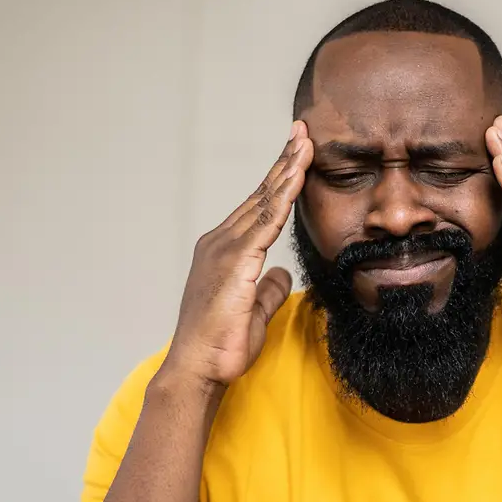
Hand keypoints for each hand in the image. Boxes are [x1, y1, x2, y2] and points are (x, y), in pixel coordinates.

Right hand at [166, 122, 310, 386]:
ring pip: (263, 201)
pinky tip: (297, 176)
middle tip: (302, 131)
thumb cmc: (220, 347)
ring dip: (286, 169)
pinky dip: (282, 196)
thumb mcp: (253, 312)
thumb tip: (282, 274)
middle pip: (260, 194)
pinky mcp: (234, 262)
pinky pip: (265, 221)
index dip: (279, 180)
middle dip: (283, 161)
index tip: (297, 155)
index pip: (258, 208)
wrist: (197, 370)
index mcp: (225, 252)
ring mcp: (225, 249)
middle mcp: (220, 243)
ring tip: (304, 142)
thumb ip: (267, 289)